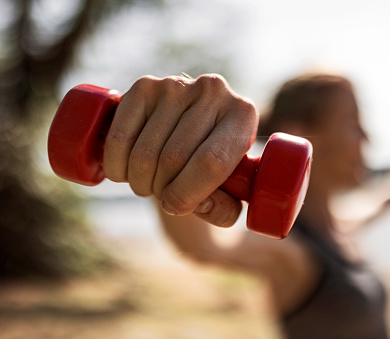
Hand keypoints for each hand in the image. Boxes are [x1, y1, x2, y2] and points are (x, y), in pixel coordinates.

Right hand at [102, 74, 257, 225]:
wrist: (192, 130)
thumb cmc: (214, 167)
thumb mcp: (231, 193)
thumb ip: (224, 209)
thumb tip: (202, 204)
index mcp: (243, 116)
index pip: (211, 162)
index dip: (189, 194)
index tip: (177, 207)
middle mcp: (213, 91)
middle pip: (174, 158)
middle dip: (163, 191)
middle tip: (165, 196)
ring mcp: (176, 85)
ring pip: (145, 153)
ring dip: (140, 183)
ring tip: (150, 184)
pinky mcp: (144, 86)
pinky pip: (119, 138)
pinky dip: (117, 166)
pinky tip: (126, 172)